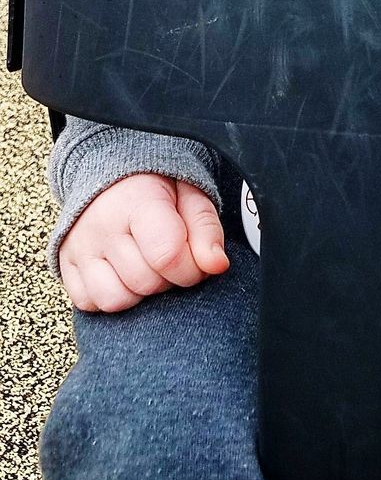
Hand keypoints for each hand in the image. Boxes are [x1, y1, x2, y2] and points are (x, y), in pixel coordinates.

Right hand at [58, 174, 229, 313]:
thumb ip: (206, 229)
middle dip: (168, 278)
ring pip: (116, 299)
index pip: (167, 255)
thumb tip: (216, 265)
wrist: (112, 175)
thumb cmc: (157, 187)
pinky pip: (90, 304)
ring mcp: (79, 247)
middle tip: (170, 257)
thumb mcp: (191, 195)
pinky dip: (112, 295)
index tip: (196, 261)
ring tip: (147, 265)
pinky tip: (123, 273)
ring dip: (139, 291)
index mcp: (136, 202)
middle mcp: (101, 226)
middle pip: (145, 282)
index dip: (192, 269)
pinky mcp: (66, 265)